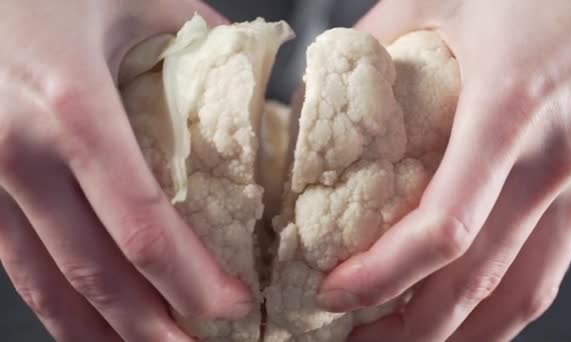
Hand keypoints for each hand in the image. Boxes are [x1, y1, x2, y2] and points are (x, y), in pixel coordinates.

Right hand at [0, 1, 250, 340]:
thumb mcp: (138, 1)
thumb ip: (207, 47)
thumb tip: (258, 94)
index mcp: (74, 109)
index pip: (143, 224)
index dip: (189, 278)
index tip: (230, 307)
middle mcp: (20, 155)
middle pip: (95, 271)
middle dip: (151, 326)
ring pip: (47, 284)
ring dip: (102, 331)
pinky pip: (17, 263)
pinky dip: (56, 304)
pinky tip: (89, 323)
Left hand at [317, 0, 570, 340]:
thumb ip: (375, 46)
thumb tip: (321, 94)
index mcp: (508, 108)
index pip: (445, 227)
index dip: (385, 274)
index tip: (335, 291)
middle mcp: (553, 159)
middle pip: (478, 280)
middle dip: (412, 328)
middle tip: (354, 340)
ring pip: (523, 292)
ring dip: (460, 333)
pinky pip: (549, 267)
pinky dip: (505, 307)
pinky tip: (468, 316)